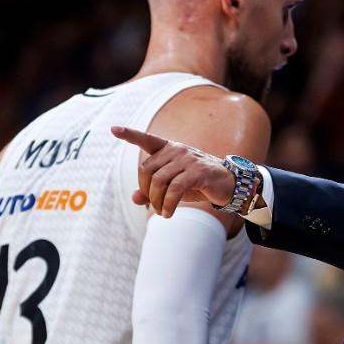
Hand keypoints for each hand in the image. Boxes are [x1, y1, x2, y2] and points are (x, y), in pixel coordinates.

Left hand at [111, 126, 234, 216]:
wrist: (229, 185)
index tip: (113, 129)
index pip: (147, 139)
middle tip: (154, 205)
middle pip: (146, 170)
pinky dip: (168, 204)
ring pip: (158, 181)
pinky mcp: (198, 172)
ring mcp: (188, 159)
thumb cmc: (199, 184)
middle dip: (146, 191)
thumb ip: (153, 191)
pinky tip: (168, 213)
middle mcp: (177, 150)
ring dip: (156, 201)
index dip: (130, 135)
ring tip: (162, 212)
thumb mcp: (173, 187)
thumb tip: (135, 198)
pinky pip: (174, 190)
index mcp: (170, 149)